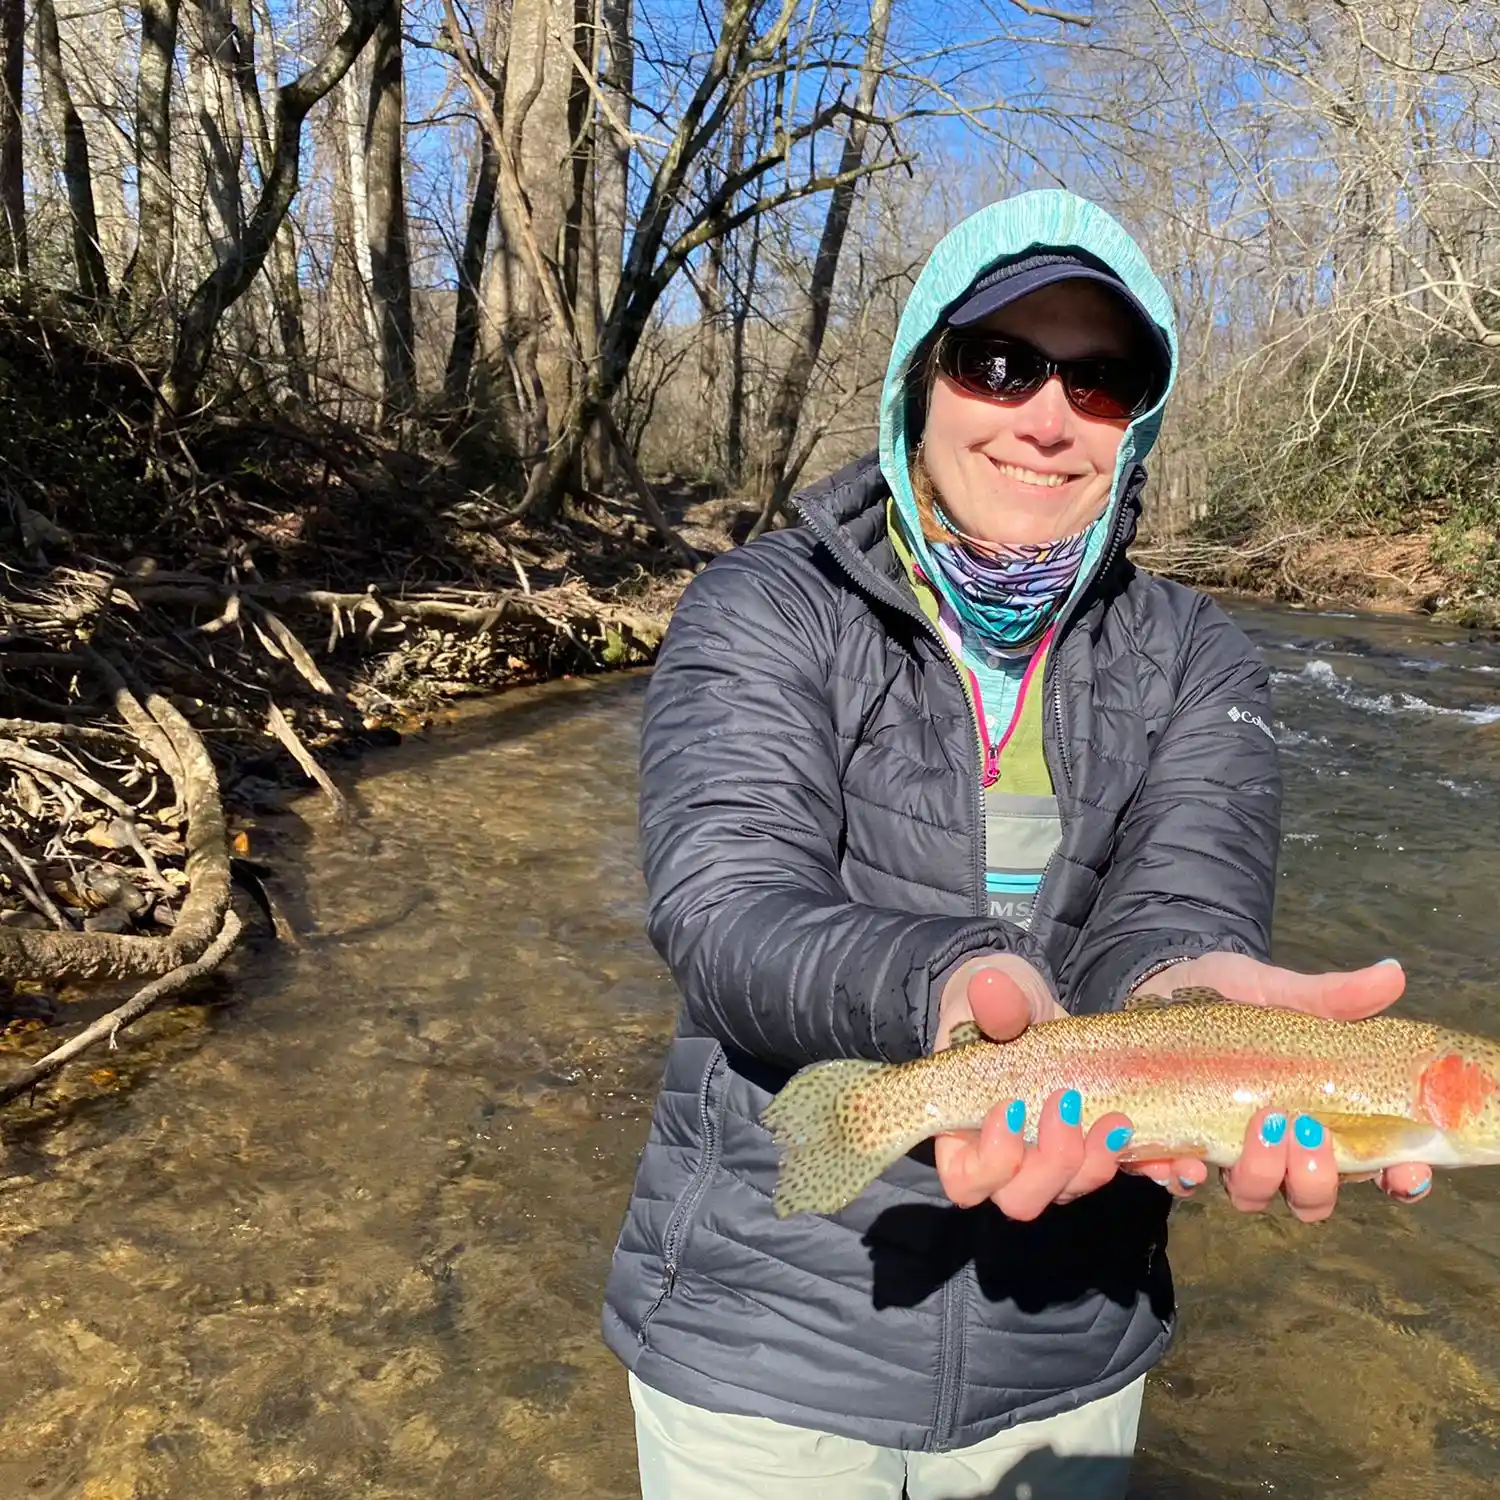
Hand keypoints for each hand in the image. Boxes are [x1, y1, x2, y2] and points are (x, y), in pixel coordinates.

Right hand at [931, 957, 1135, 1219]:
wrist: (1038, 1011)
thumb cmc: (1003, 1011)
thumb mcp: (1000, 1001)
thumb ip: (995, 1004)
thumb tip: (989, 985)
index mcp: (966, 1133)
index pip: (966, 1179)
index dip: (989, 1162)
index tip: (1011, 1108)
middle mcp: (1009, 1160)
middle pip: (1022, 1198)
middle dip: (1052, 1164)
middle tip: (1068, 1107)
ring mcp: (1054, 1161)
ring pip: (1071, 1189)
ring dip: (1097, 1165)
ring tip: (1118, 1119)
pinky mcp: (1096, 1151)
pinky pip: (1121, 1173)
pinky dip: (1151, 1170)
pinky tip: (1178, 1159)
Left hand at [1126, 952, 1432, 1211]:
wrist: (1166, 983)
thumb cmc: (1237, 998)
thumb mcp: (1282, 993)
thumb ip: (1332, 996)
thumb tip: (1392, 973)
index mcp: (1321, 1116)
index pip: (1375, 1164)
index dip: (1399, 1178)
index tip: (1407, 1170)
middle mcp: (1279, 1147)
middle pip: (1311, 1196)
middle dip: (1316, 1179)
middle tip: (1309, 1130)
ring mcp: (1226, 1150)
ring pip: (1252, 1193)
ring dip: (1260, 1175)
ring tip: (1262, 1125)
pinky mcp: (1175, 1144)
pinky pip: (1179, 1179)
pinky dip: (1183, 1176)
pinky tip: (1185, 1159)